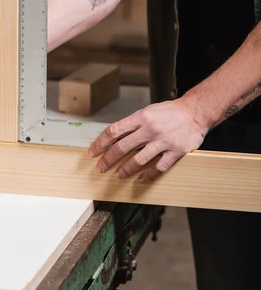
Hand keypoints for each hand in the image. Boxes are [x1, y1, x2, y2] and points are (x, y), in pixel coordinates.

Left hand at [88, 99, 207, 183]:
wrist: (195, 112)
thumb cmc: (170, 111)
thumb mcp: (148, 111)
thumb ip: (133, 124)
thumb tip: (115, 137)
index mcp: (141, 116)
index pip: (114, 130)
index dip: (101, 143)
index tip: (93, 151)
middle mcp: (150, 129)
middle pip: (122, 147)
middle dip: (108, 159)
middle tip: (101, 167)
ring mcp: (163, 141)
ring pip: (138, 160)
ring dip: (125, 169)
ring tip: (118, 174)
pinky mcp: (175, 152)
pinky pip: (158, 167)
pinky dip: (148, 175)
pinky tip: (141, 178)